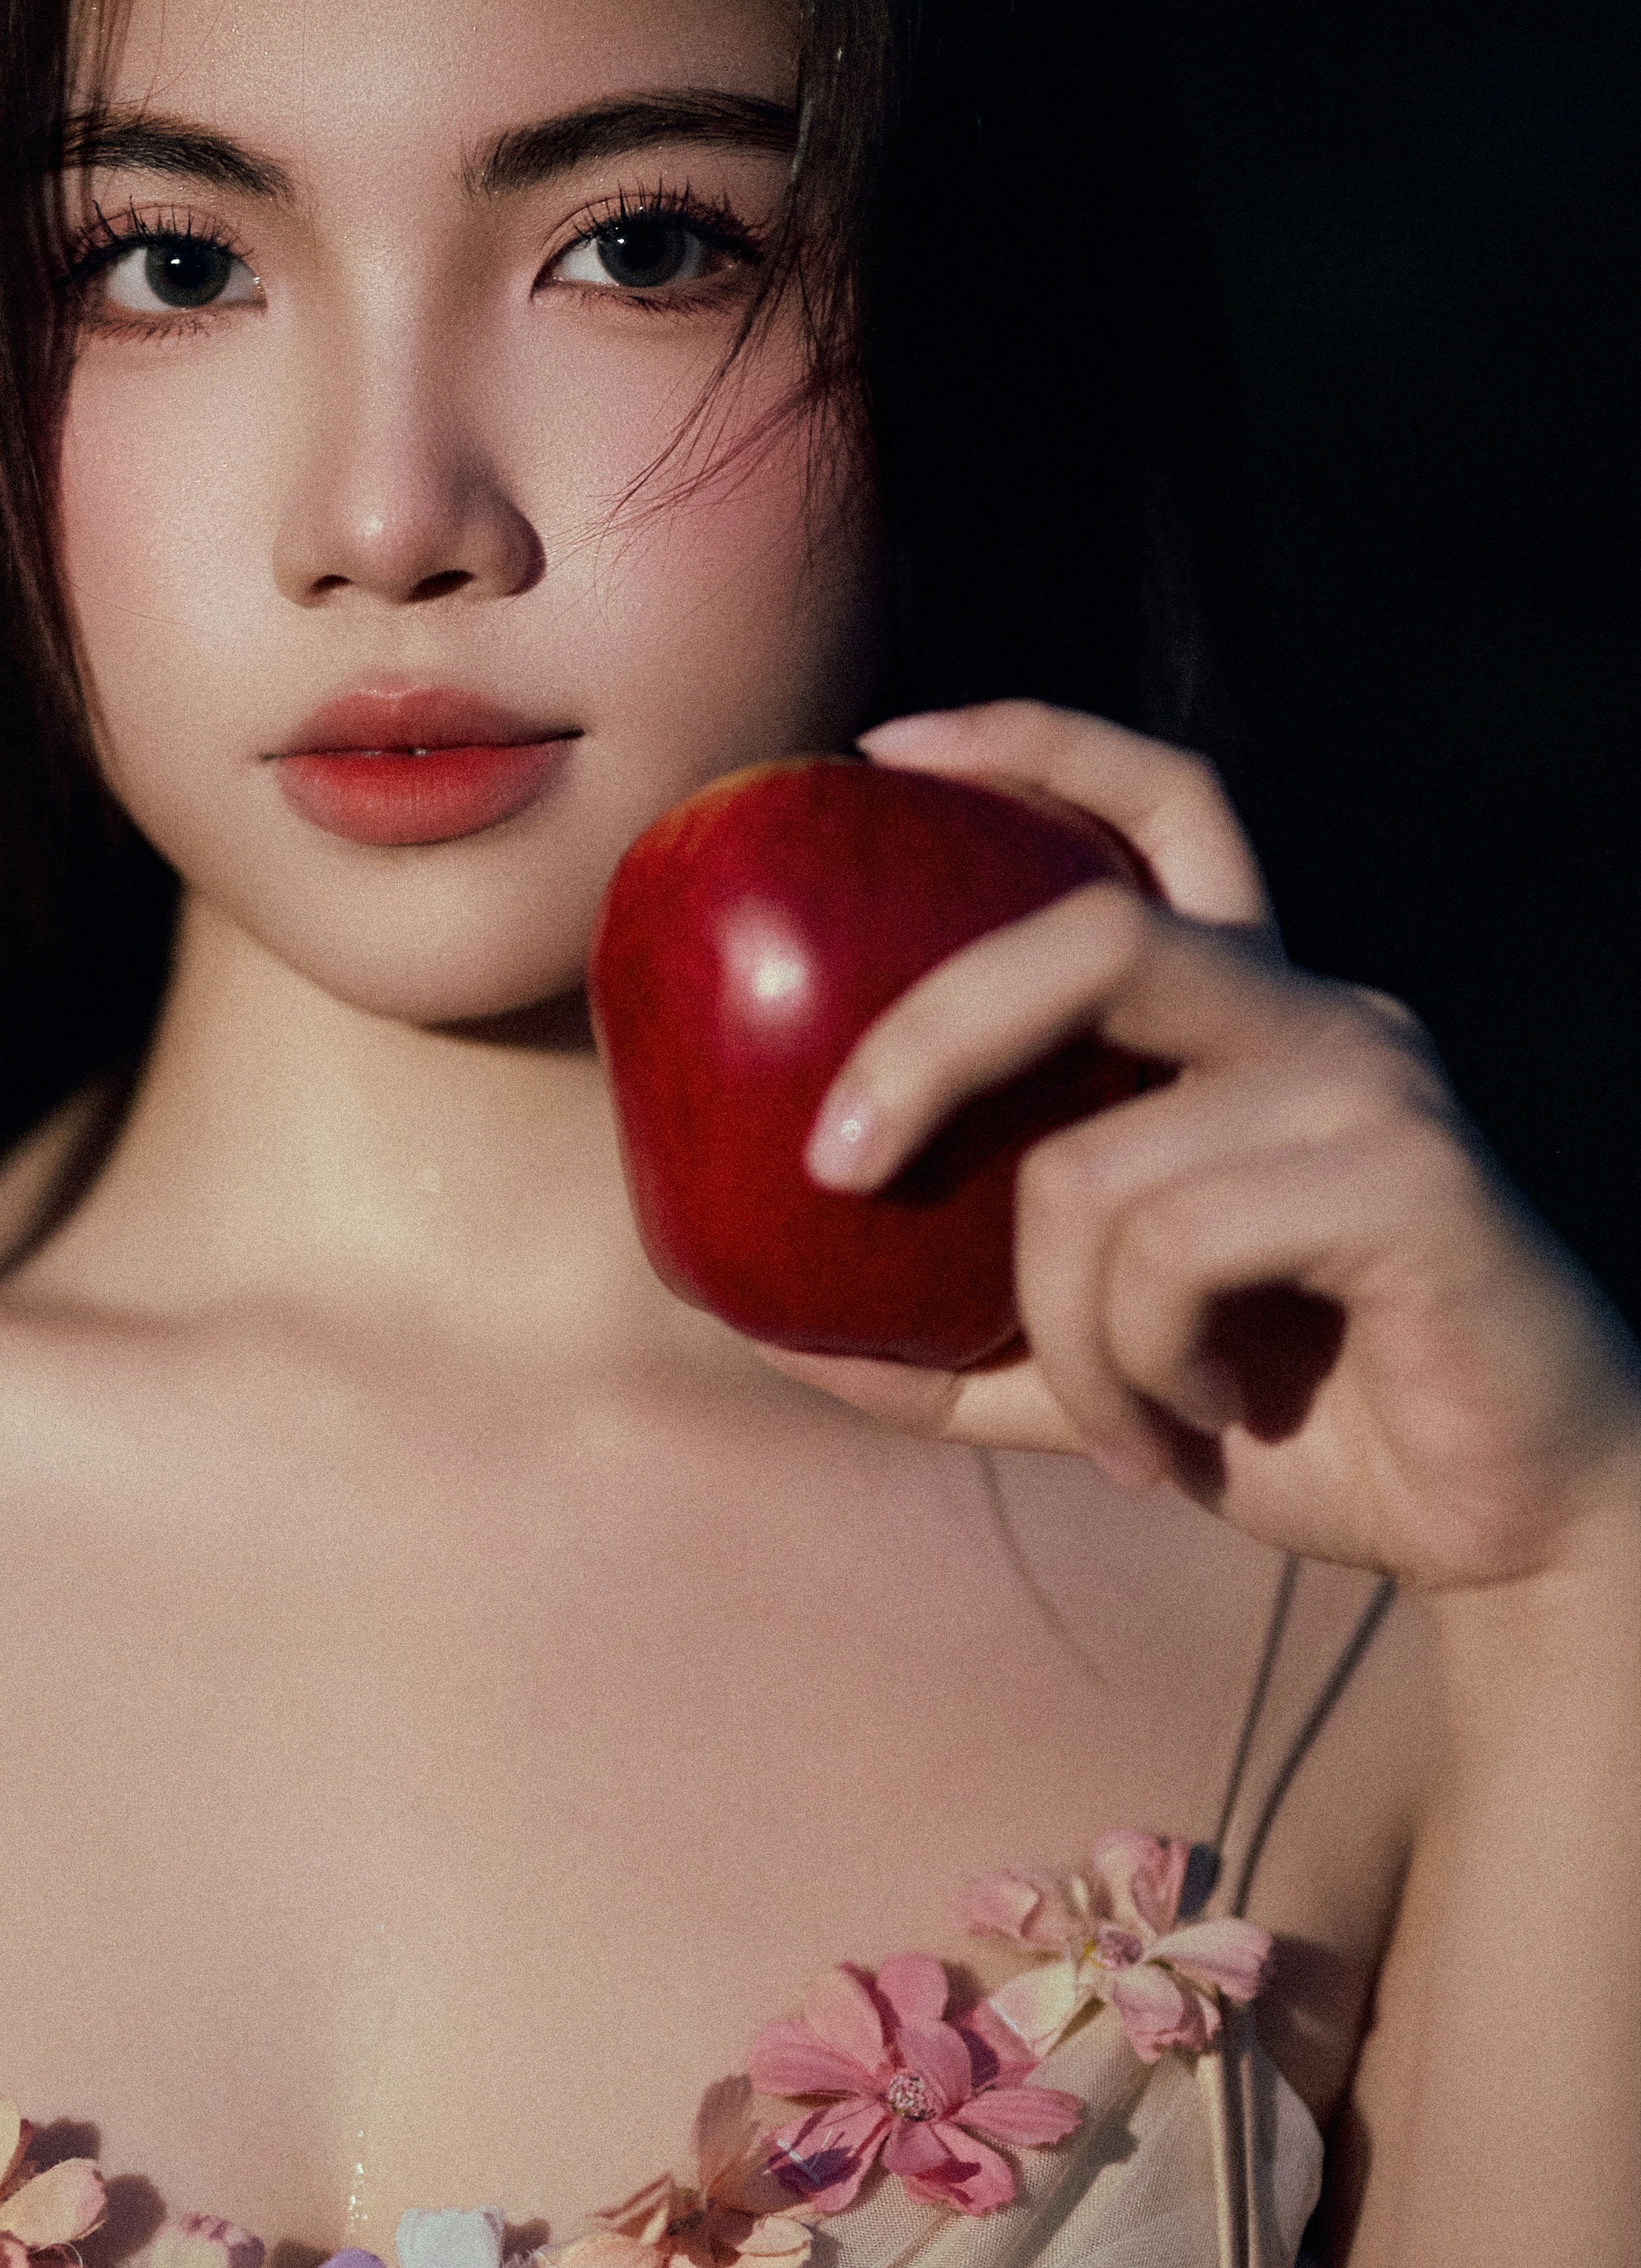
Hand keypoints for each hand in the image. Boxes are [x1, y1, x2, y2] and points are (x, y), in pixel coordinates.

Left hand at [766, 703, 1638, 1591]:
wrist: (1513, 1523)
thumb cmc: (1306, 1419)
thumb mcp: (1091, 1367)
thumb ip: (946, 1339)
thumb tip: (754, 1319)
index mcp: (1249, 1018)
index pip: (1163, 803)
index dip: (1030, 744)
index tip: (888, 751)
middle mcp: (1316, 1011)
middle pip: (1092, 925)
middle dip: (928, 1034)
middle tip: (833, 1162)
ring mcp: (1370, 1082)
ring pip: (1096, 1161)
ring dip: (1061, 1327)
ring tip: (1121, 1422)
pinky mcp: (1412, 1176)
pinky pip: (1176, 1246)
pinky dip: (1138, 1361)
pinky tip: (1193, 1421)